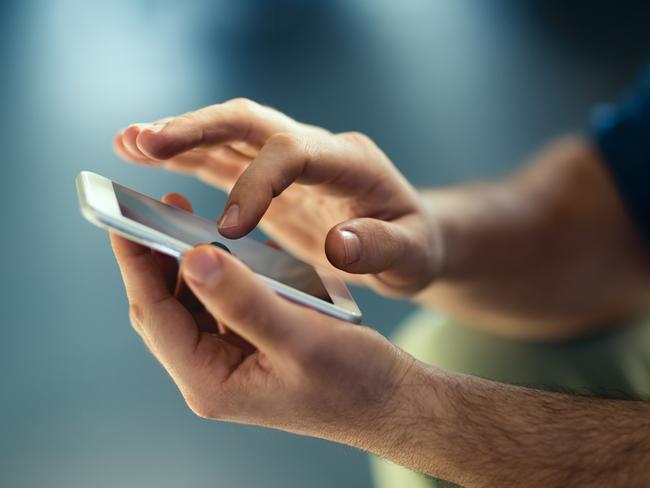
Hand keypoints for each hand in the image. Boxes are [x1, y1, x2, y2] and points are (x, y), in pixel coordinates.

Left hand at [110, 192, 413, 440]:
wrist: (387, 400)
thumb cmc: (351, 379)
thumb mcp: (299, 337)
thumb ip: (244, 300)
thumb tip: (193, 258)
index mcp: (210, 381)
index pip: (155, 314)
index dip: (136, 263)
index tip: (123, 217)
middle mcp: (211, 373)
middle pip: (163, 308)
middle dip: (156, 258)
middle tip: (161, 207)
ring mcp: (228, 361)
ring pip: (189, 303)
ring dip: (187, 263)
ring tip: (189, 220)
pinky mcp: (248, 347)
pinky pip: (218, 304)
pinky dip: (218, 274)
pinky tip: (230, 248)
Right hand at [113, 99, 441, 295]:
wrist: (409, 237)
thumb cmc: (414, 247)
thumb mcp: (412, 256)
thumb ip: (381, 249)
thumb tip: (340, 244)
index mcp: (350, 163)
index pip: (294, 153)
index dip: (257, 183)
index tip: (227, 228)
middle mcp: (315, 150)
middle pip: (250, 123)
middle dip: (197, 130)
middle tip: (145, 140)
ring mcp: (290, 161)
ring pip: (228, 134)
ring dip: (179, 137)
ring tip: (128, 142)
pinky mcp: (272, 179)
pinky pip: (223, 160)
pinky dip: (185, 158)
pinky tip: (146, 158)